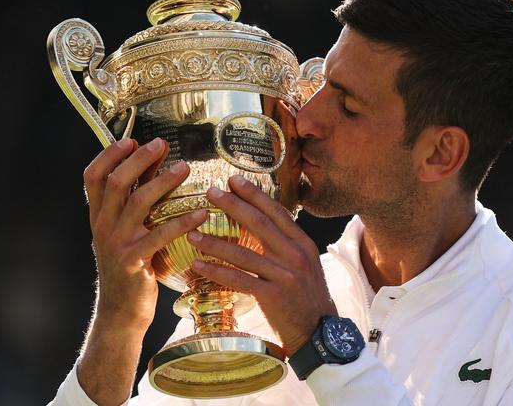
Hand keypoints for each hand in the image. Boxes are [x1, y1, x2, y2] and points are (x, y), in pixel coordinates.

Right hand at [83, 137, 207, 329]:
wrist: (122, 310)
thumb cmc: (132, 264)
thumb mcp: (128, 229)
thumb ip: (138, 198)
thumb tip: (156, 162)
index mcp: (99, 215)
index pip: (92, 177)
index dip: (108, 155)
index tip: (131, 139)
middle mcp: (103, 225)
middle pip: (115, 183)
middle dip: (138, 159)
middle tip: (161, 144)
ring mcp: (117, 243)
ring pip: (138, 203)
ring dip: (163, 181)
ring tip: (185, 168)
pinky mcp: (134, 260)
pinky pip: (160, 234)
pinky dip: (182, 221)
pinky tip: (201, 212)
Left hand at [187, 174, 336, 355]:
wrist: (319, 331)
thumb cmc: (307, 295)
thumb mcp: (304, 263)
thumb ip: (286, 243)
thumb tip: (262, 222)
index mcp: (303, 243)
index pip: (277, 212)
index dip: (255, 195)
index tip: (234, 180)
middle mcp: (295, 255)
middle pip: (260, 224)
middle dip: (233, 206)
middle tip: (211, 192)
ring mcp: (285, 275)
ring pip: (244, 253)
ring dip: (215, 242)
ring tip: (192, 232)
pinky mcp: (273, 296)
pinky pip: (240, 280)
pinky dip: (217, 271)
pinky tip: (198, 264)